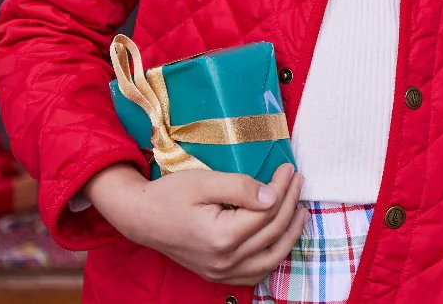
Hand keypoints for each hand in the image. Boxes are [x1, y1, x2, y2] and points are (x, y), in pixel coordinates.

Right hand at [85, 161, 306, 285]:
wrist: (141, 217)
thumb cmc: (169, 195)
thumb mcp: (204, 182)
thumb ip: (240, 188)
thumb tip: (272, 196)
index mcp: (220, 236)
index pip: (267, 212)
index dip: (283, 188)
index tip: (289, 168)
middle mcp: (223, 260)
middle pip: (271, 232)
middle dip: (290, 203)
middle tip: (298, 180)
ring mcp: (220, 272)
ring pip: (270, 258)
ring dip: (290, 235)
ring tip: (301, 211)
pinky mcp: (217, 274)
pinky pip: (254, 273)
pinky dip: (273, 257)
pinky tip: (281, 239)